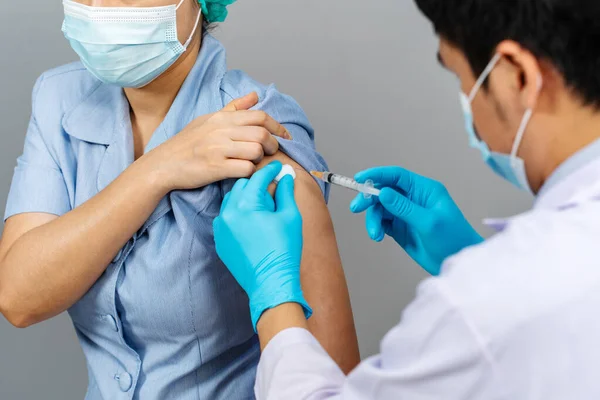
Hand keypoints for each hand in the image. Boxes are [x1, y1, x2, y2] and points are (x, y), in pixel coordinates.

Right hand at [143, 92, 291, 192]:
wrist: (163, 164)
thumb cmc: (187, 143)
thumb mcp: (208, 120)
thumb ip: (234, 108)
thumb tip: (254, 95)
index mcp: (222, 118)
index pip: (260, 116)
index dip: (278, 127)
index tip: (285, 137)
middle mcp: (221, 130)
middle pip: (262, 133)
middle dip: (273, 144)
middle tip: (271, 152)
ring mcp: (218, 149)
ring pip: (256, 150)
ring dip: (261, 158)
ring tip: (256, 162)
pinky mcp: (215, 167)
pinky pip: (245, 169)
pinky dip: (250, 172)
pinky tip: (245, 173)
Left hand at [213, 161, 310, 329]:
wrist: (270, 282)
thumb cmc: (284, 250)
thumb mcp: (290, 217)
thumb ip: (285, 193)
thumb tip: (285, 177)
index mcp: (246, 204)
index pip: (257, 177)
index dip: (270, 170)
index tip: (277, 167)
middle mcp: (229, 212)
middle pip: (242, 186)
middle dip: (256, 183)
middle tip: (272, 186)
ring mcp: (221, 227)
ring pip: (232, 201)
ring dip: (246, 197)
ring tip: (263, 205)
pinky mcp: (220, 239)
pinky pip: (227, 218)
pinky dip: (238, 214)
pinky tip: (252, 221)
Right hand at [350, 166, 482, 274]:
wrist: (457, 263)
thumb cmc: (453, 240)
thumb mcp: (428, 222)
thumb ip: (404, 207)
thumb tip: (383, 193)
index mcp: (424, 190)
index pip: (397, 176)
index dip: (377, 175)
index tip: (359, 178)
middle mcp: (413, 199)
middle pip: (384, 191)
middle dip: (369, 199)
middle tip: (356, 208)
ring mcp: (406, 214)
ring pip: (380, 209)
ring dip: (373, 219)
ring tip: (375, 235)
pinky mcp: (401, 229)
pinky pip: (382, 222)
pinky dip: (377, 228)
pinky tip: (378, 237)